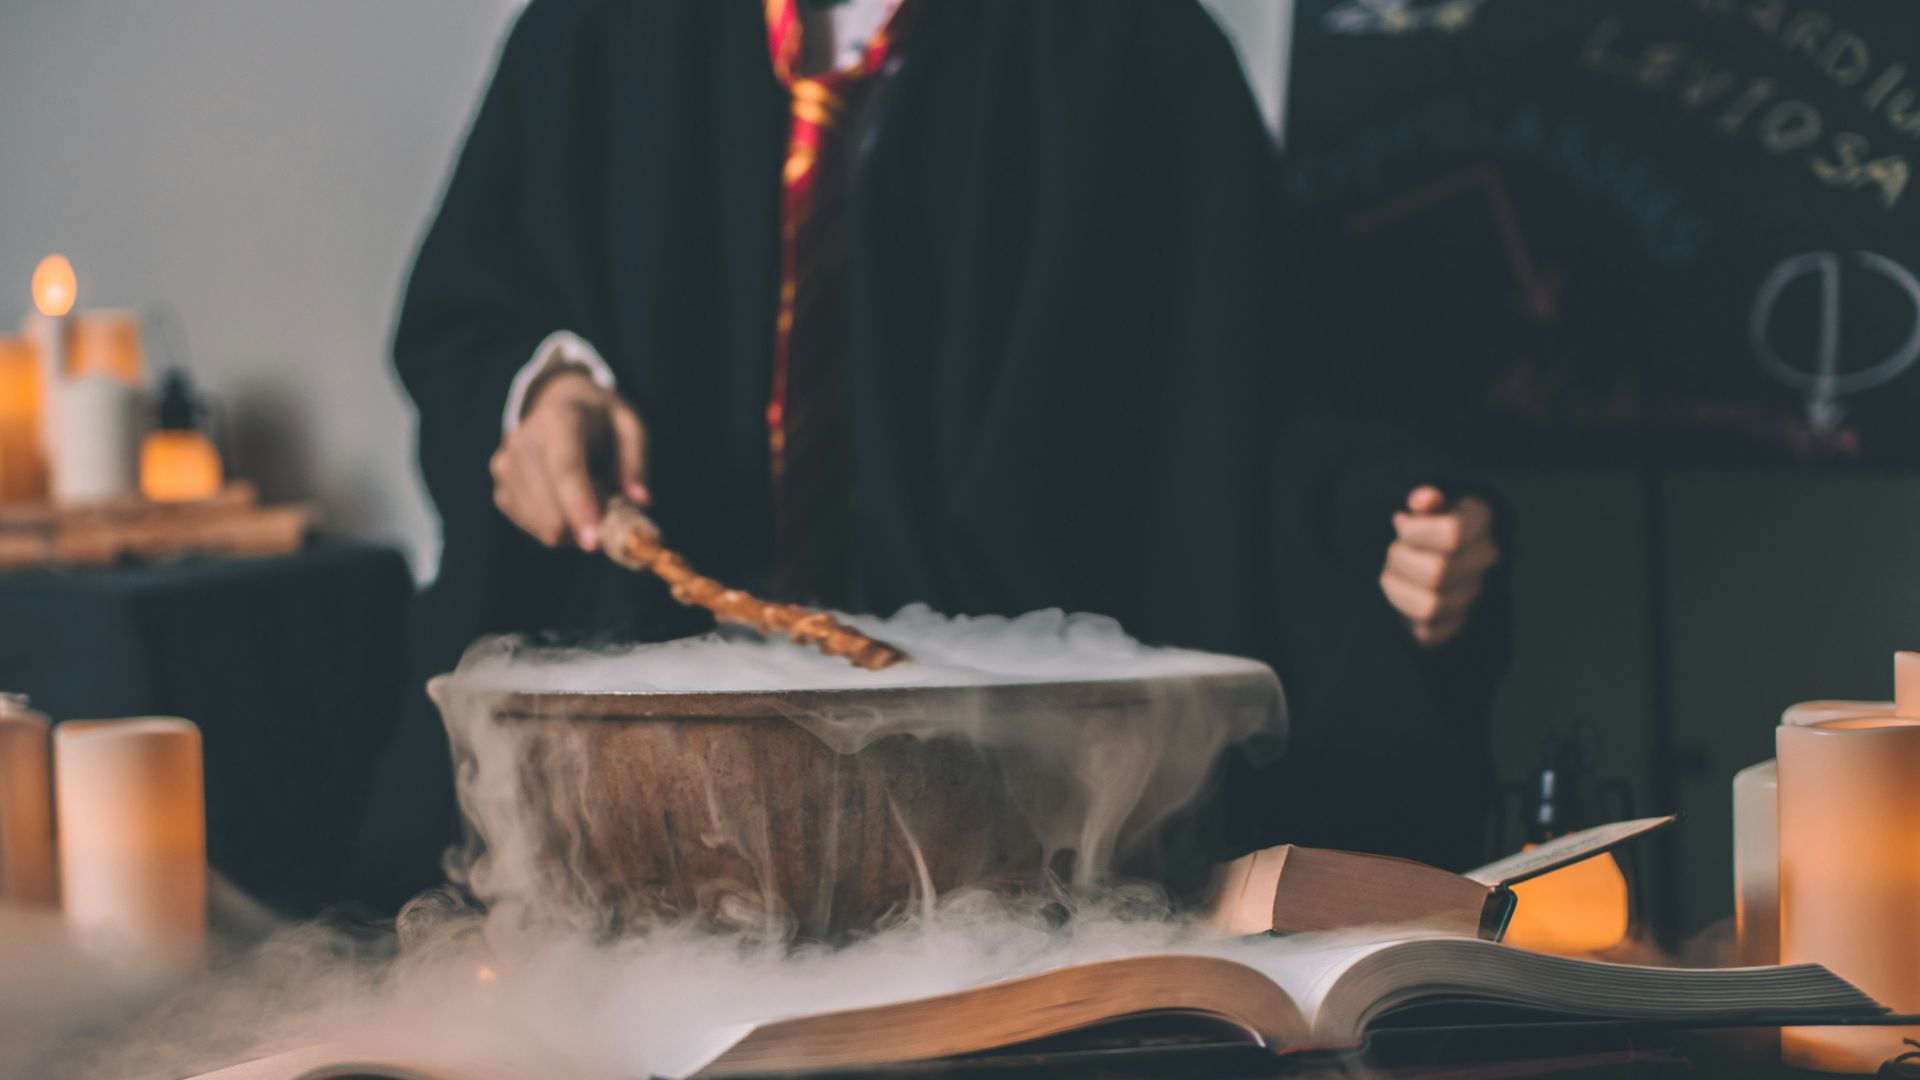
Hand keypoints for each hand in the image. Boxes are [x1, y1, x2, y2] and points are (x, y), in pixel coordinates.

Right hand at [489, 369, 648, 550]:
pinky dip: (555, 527)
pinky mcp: (501, 490)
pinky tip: (568, 506)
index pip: (565, 469)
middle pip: (548, 505)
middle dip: (583, 525)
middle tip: (612, 516)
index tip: (593, 542)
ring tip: (589, 499)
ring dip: (572, 528)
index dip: (578, 507)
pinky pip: (530, 527)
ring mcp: (505, 467)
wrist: (558, 405)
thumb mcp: (629, 426)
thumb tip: (641, 501)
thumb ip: (636, 461)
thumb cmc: (601, 420)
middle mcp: (523, 442)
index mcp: (559, 419)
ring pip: (540, 524)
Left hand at [1379, 485, 1499, 649]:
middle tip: (1393, 551)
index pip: (1452, 535)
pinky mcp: (1456, 624)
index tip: (1401, 524)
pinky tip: (1403, 594)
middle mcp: (1486, 559)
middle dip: (1401, 560)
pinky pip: (1426, 632)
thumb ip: (1424, 499)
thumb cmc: (1427, 525)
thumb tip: (1422, 500)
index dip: (1415, 532)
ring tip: (1392, 573)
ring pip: (1429, 606)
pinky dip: (1404, 615)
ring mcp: (1474, 594)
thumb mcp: (1426, 505)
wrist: (1439, 558)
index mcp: (1481, 520)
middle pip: (1437, 572)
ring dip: (1398, 589)